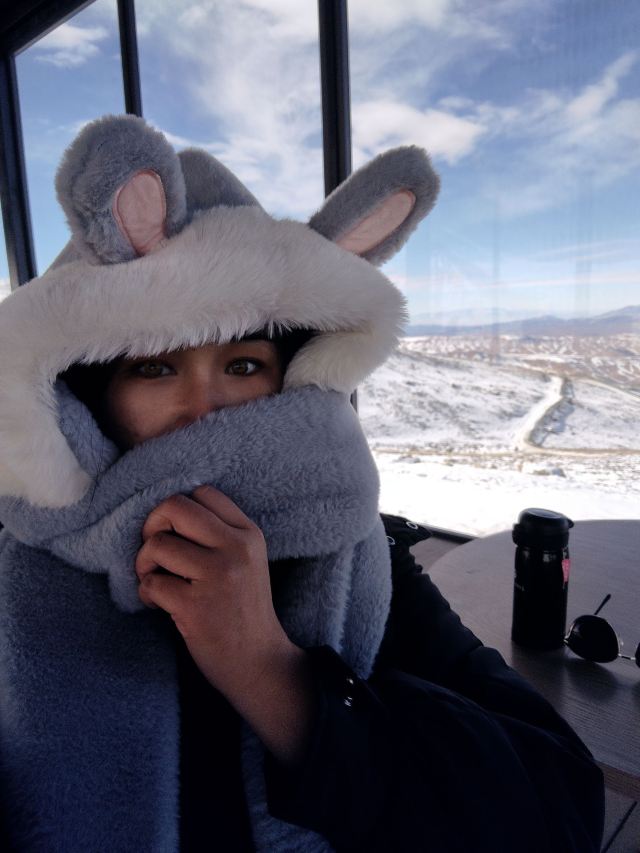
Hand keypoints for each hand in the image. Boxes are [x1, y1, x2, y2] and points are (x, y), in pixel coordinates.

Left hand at [135, 485, 316, 763]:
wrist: (260, 662)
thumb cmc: (243, 609)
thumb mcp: (246, 560)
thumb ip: (219, 533)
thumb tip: (166, 510)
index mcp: (249, 534)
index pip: (202, 493)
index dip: (177, 510)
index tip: (174, 533)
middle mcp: (236, 549)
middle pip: (175, 507)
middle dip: (152, 526)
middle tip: (155, 552)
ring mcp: (218, 577)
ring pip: (157, 544)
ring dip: (145, 565)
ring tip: (157, 582)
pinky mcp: (196, 607)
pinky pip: (151, 584)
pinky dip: (147, 594)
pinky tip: (160, 606)